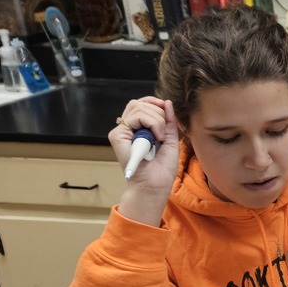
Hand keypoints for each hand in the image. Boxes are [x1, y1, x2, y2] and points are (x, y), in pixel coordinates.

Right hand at [111, 97, 180, 225]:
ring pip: (138, 107)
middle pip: (139, 103)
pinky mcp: (117, 136)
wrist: (155, 185)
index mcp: (137, 129)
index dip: (154, 102)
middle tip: (163, 132)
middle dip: (158, 112)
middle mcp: (127, 129)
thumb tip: (166, 101)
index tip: (165, 108)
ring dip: (157, 120)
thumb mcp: (170, 139)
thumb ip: (168, 121)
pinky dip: (152, 124)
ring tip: (160, 138)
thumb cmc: (162, 168)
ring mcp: (121, 131)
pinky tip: (156, 138)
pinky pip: (136, 117)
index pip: (141, 104)